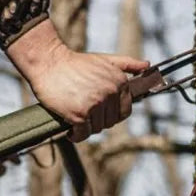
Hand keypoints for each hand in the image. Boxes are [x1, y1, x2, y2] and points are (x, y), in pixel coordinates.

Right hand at [6, 19, 148, 140]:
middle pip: (110, 122)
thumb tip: (147, 66)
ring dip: (87, 128)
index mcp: (119, 82)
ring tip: (76, 121)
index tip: (100, 114)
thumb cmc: (74, 63)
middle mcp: (110, 93)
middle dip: (98, 121)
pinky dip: (76, 136)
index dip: (113, 115)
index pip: (125, 111)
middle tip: (85, 116)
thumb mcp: (104, 59)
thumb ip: (127, 63)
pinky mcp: (80, 115)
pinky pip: (83, 134)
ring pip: (97, 128)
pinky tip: (71, 131)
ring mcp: (95, 105)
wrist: (48, 63)